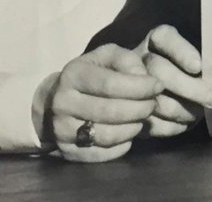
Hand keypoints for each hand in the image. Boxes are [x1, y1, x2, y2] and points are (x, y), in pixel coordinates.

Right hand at [48, 44, 161, 162]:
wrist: (54, 101)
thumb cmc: (90, 75)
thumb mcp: (106, 56)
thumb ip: (127, 60)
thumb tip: (145, 79)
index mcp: (73, 74)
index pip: (110, 84)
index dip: (140, 87)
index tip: (158, 86)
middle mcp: (62, 103)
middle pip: (110, 111)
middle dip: (140, 109)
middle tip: (153, 105)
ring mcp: (61, 130)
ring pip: (107, 135)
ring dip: (133, 128)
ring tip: (142, 119)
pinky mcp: (67, 151)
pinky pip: (102, 154)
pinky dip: (122, 145)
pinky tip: (129, 134)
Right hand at [140, 25, 211, 137]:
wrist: (166, 92)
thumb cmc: (191, 70)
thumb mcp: (198, 56)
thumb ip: (206, 61)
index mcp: (157, 39)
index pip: (165, 38)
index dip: (181, 52)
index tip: (198, 67)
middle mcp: (139, 58)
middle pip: (159, 70)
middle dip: (188, 87)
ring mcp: (129, 85)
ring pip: (153, 98)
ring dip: (181, 110)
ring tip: (199, 113)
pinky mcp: (129, 112)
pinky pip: (148, 122)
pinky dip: (170, 126)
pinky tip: (184, 124)